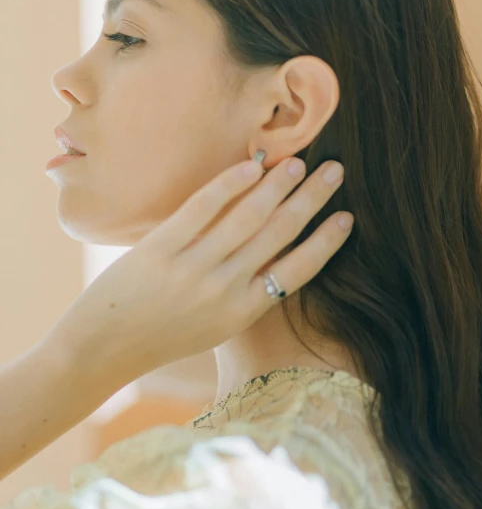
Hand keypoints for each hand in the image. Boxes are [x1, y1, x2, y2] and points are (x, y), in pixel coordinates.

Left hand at [49, 157, 352, 393]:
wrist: (106, 346)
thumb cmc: (163, 337)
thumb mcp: (214, 328)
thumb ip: (242, 296)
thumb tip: (268, 255)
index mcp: (243, 312)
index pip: (298, 271)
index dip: (326, 242)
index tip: (347, 218)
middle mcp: (225, 288)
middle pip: (280, 234)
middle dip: (312, 200)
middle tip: (336, 171)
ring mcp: (194, 267)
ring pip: (248, 217)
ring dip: (279, 185)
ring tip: (300, 163)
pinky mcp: (163, 247)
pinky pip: (203, 208)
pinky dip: (230, 184)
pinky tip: (251, 166)